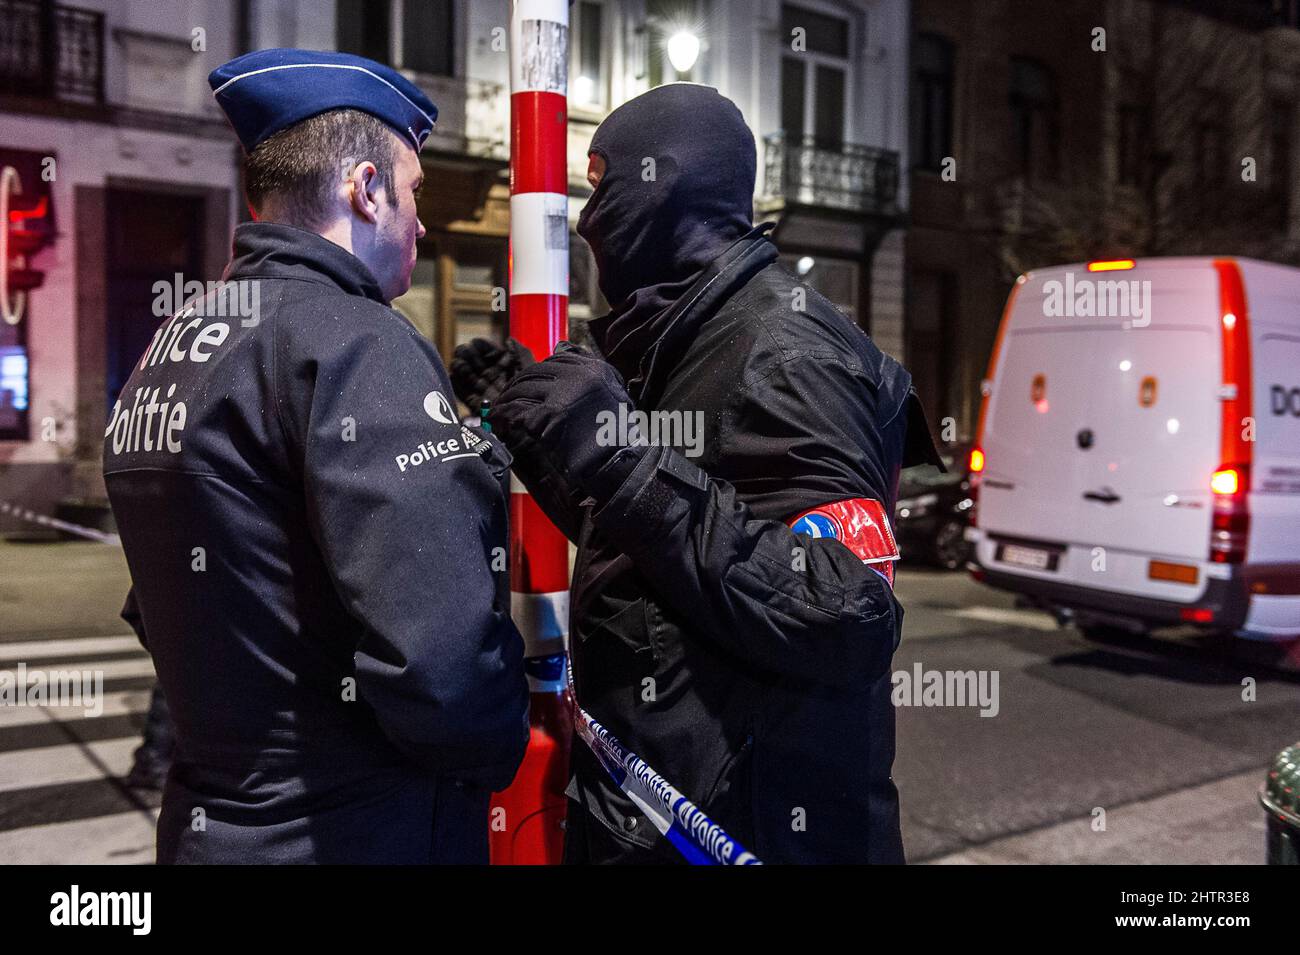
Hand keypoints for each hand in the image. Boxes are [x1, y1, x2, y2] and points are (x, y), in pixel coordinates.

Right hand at [449, 337, 534, 414]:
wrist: (525, 415)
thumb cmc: (530, 391)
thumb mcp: (529, 368)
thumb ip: (520, 352)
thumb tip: (508, 340)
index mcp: (506, 368)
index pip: (490, 353)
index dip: (481, 346)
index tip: (476, 343)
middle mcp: (493, 378)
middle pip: (475, 362)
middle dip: (467, 355)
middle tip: (464, 352)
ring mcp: (484, 391)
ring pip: (466, 376)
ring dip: (460, 367)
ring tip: (459, 363)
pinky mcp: (476, 405)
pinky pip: (462, 393)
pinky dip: (456, 384)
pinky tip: (453, 375)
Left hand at [494, 342, 640, 496]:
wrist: (617, 462)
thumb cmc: (614, 434)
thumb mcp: (612, 393)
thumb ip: (589, 370)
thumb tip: (561, 347)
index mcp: (595, 368)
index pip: (555, 360)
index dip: (536, 373)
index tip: (526, 384)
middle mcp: (580, 375)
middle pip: (535, 371)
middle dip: (517, 385)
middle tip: (506, 397)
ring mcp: (564, 393)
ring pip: (523, 388)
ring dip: (507, 400)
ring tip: (500, 410)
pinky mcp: (551, 414)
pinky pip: (517, 410)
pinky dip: (503, 416)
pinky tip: (498, 421)